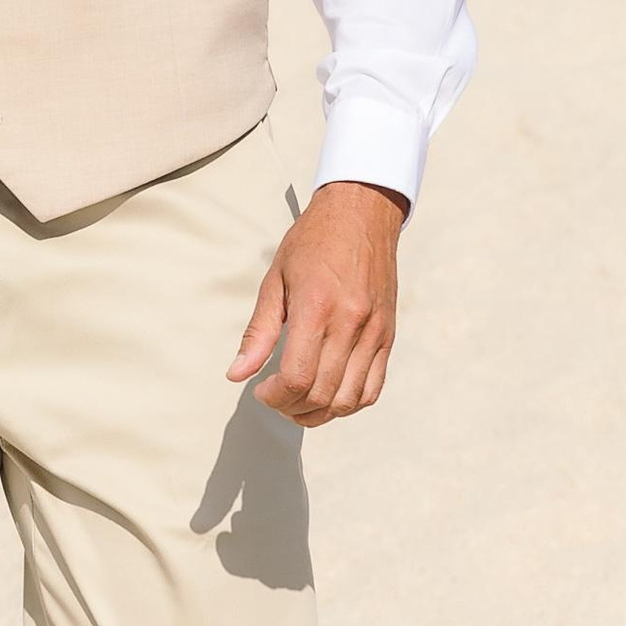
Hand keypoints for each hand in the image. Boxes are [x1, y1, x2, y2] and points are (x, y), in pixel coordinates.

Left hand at [226, 182, 404, 426]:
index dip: (275, 397)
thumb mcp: (275, 279)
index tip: (261, 391)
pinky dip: (349, 403)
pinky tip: (329, 395)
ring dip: (320, 413)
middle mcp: (351, 323)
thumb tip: (237, 374)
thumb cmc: (315, 241)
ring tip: (299, 403)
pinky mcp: (388, 336)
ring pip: (350, 399)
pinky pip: (373, 388)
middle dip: (292, 408)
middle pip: (322, 394)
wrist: (362, 213)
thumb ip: (258, 332)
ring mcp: (375, 332)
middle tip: (275, 398)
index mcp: (317, 307)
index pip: (298, 377)